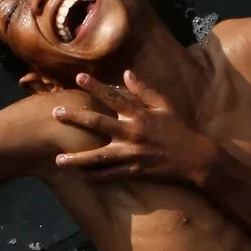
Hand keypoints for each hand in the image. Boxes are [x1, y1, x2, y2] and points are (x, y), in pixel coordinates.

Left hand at [51, 71, 220, 184]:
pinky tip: (80, 177)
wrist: (194, 158)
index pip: (113, 96)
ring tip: (58, 159)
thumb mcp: (164, 106)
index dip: (95, 86)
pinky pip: (110, 175)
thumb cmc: (178, 129)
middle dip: (75, 118)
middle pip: (98, 123)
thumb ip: (144, 90)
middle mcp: (132, 132)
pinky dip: (95, 177)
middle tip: (56, 113)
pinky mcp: (134, 171)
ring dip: (77, 158)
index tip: (78, 77)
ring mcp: (132, 154)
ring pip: (99, 157)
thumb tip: (127, 73)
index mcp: (139, 114)